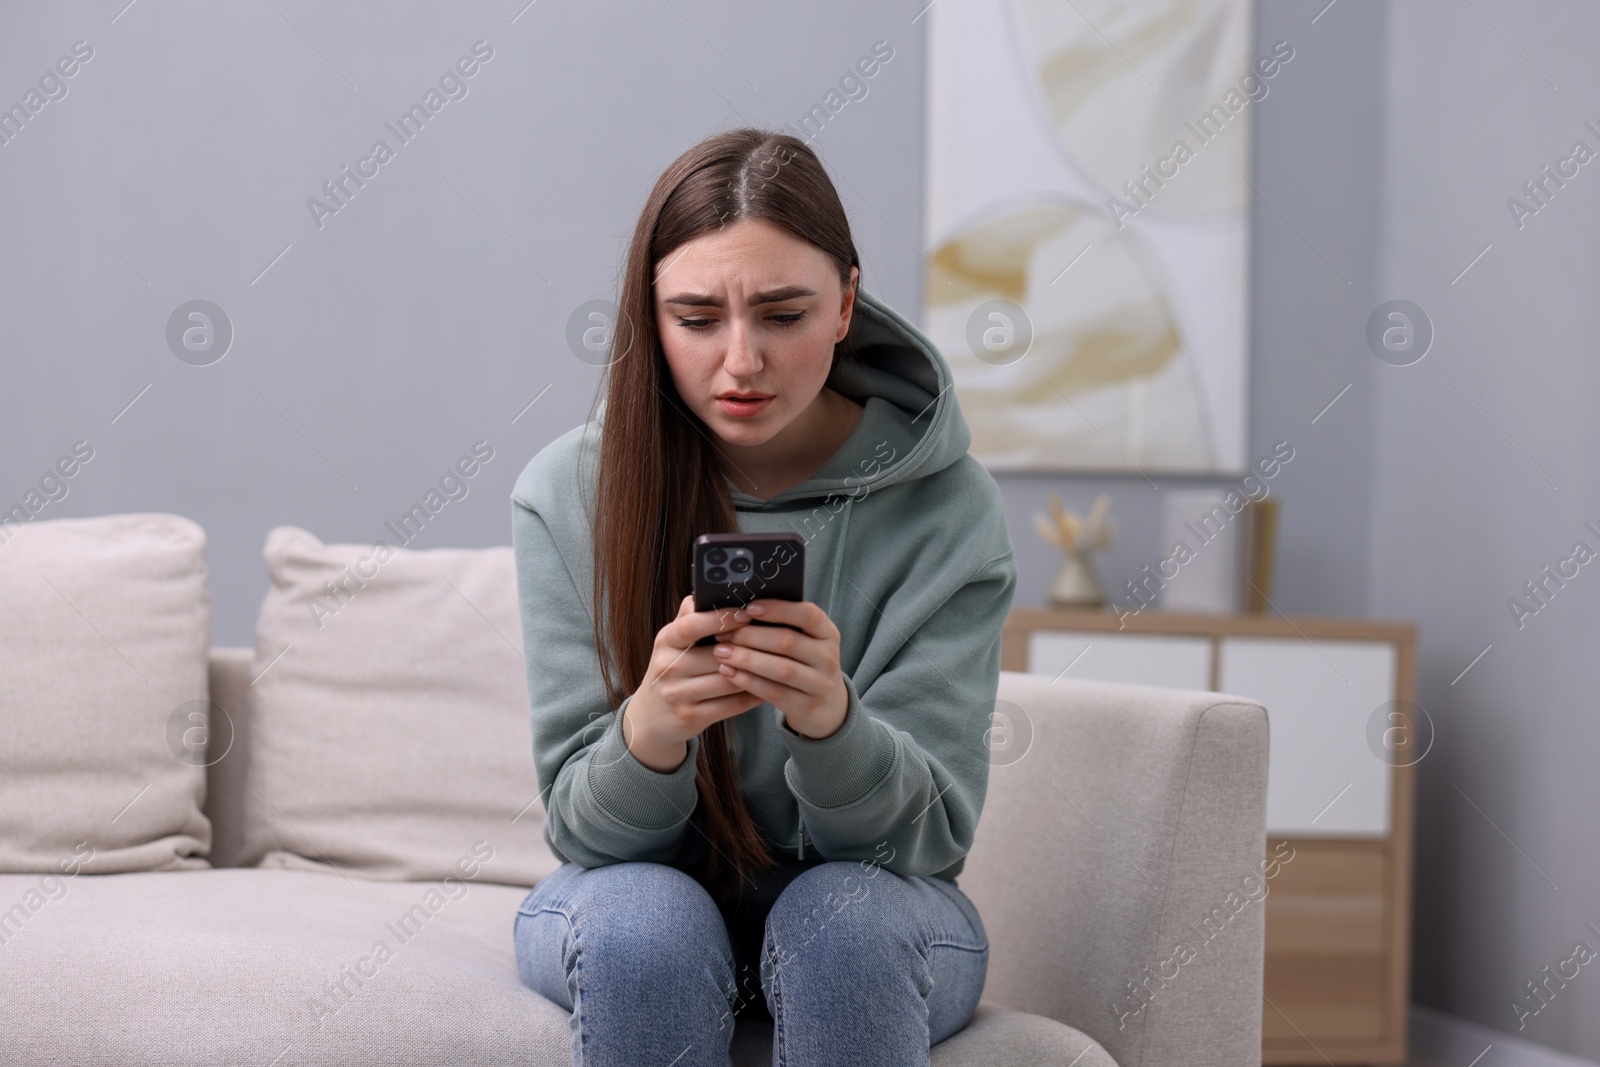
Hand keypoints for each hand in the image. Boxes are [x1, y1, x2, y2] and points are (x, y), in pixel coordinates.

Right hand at [620, 596, 766, 771]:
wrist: (651, 717)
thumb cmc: (672, 669)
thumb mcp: (674, 641)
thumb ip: (691, 617)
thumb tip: (713, 590)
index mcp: (666, 640)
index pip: (691, 626)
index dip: (721, 619)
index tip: (748, 612)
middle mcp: (667, 666)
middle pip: (717, 655)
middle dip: (748, 648)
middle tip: (777, 639)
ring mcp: (677, 694)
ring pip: (727, 680)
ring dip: (755, 672)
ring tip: (778, 661)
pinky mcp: (690, 717)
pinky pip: (730, 705)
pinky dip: (752, 695)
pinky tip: (767, 687)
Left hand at [711, 598, 848, 738]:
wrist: (825, 705)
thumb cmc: (804, 663)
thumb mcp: (805, 642)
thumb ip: (782, 625)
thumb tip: (741, 611)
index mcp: (828, 633)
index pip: (808, 615)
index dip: (778, 609)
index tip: (749, 608)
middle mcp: (828, 657)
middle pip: (788, 642)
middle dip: (751, 636)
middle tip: (724, 634)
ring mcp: (820, 684)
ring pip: (780, 669)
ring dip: (747, 659)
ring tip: (721, 652)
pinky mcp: (805, 706)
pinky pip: (773, 692)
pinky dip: (748, 681)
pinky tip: (728, 672)